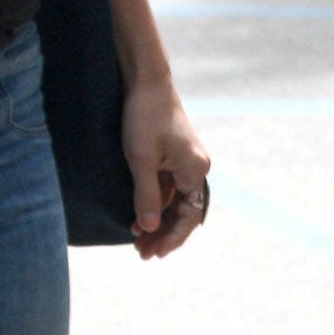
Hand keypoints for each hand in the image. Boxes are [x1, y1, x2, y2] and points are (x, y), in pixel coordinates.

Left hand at [121, 75, 211, 257]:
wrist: (145, 80)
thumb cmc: (143, 116)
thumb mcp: (140, 159)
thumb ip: (146, 195)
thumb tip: (149, 229)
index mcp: (194, 170)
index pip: (189, 216)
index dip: (173, 238)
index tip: (155, 253)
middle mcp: (196, 168)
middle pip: (184, 212)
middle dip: (164, 235)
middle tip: (142, 254)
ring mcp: (185, 162)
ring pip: (175, 202)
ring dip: (158, 221)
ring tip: (138, 240)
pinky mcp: (173, 156)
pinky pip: (167, 189)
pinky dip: (154, 204)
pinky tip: (139, 215)